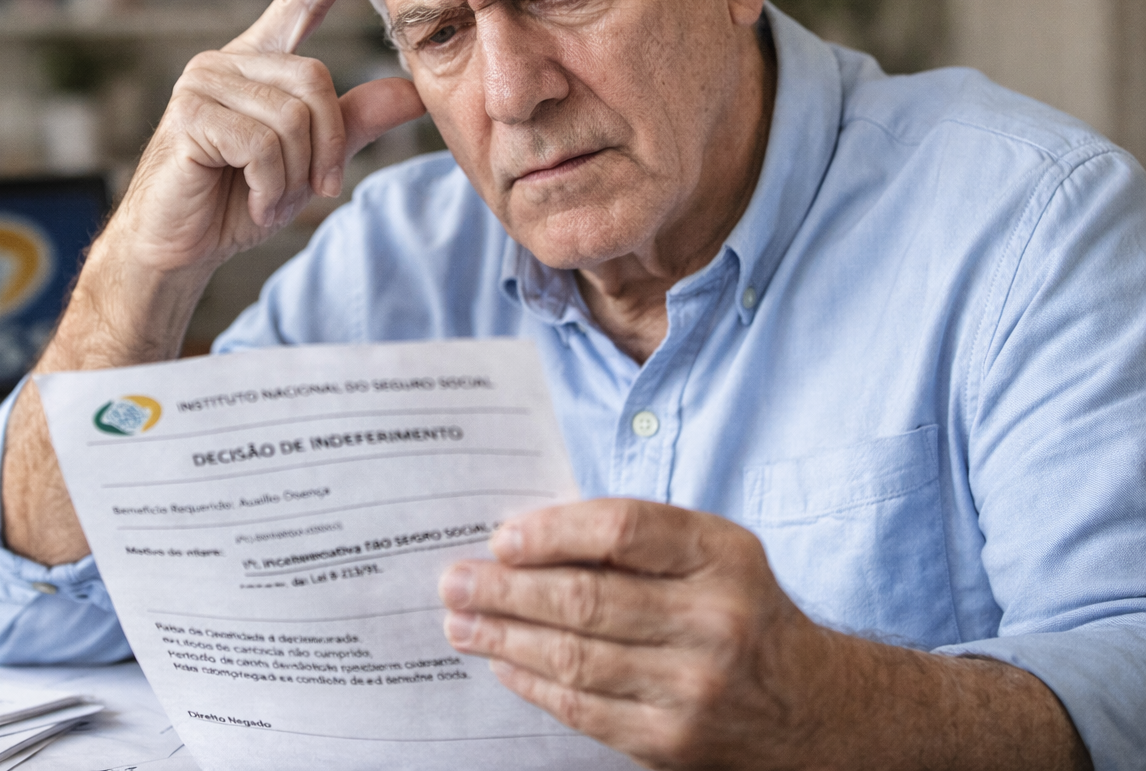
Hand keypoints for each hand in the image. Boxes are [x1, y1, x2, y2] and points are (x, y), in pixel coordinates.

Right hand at [109, 0, 423, 278]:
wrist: (177, 249)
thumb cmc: (236, 202)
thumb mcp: (308, 163)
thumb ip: (353, 122)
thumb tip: (414, 92)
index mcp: (256, 65)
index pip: (298, 4)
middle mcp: (226, 61)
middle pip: (317, 81)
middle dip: (326, 147)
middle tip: (312, 189)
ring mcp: (202, 83)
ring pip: (293, 117)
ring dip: (296, 174)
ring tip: (270, 197)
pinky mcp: (189, 115)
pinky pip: (263, 145)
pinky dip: (270, 186)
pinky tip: (251, 202)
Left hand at [437, 499, 1090, 769]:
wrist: (818, 709)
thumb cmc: (744, 612)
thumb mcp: (714, 554)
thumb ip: (637, 539)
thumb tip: (524, 537)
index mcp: (723, 555)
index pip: (623, 531)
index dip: (553, 531)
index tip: (501, 537)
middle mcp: (715, 620)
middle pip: (588, 599)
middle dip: (506, 591)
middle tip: (454, 581)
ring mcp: (696, 687)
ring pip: (577, 659)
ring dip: (505, 640)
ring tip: (461, 624)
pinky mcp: (674, 741)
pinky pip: (586, 709)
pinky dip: (535, 684)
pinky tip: (504, 664)